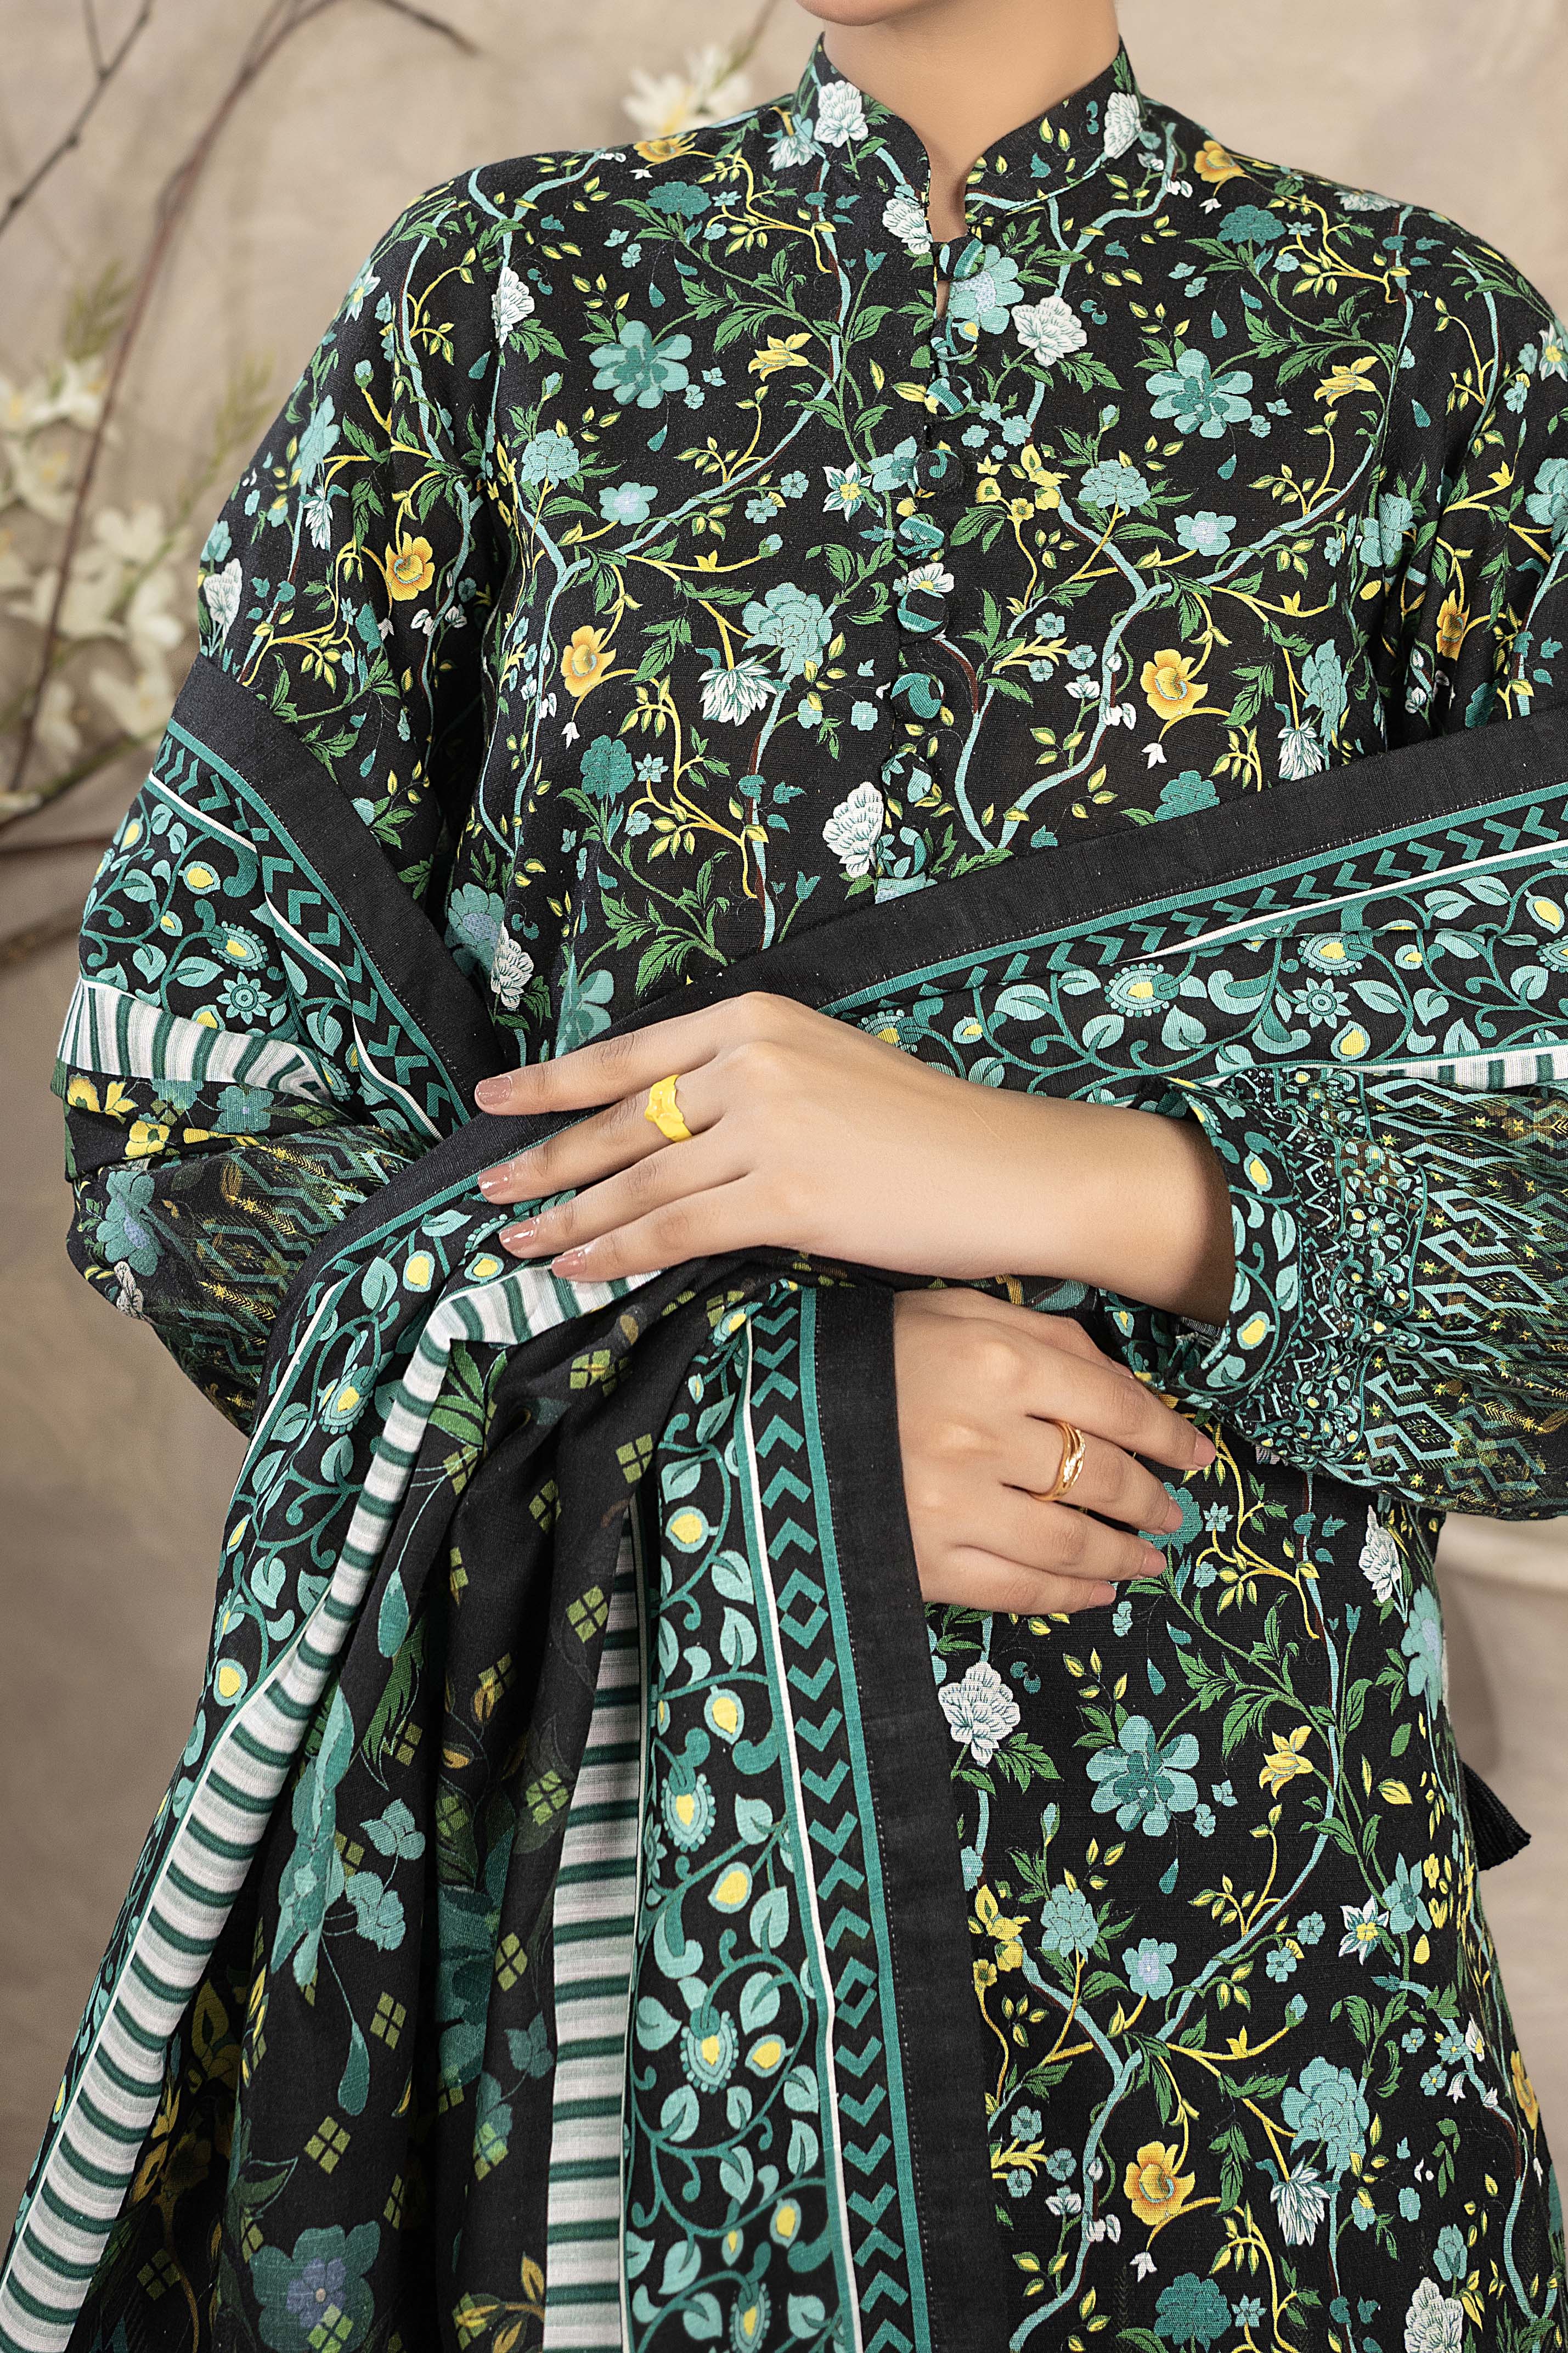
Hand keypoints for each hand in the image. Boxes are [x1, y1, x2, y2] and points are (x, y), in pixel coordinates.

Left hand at [473, 991, 1234, 1320]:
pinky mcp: (786, 1194)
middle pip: (619, 1121)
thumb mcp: (824, 1073)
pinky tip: (578, 1269)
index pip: (626, 1055)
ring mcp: (767, 1125)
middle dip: (544, 1160)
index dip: (550, 1083)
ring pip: (637, 1181)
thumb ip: (743, 1089)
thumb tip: (663, 1131)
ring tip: (519, 1242)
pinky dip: (617, 1253)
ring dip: (568, 1218)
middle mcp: (750, 1060)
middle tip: (486, 1189)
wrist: (1012, 1166)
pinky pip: (675, 1230)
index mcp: (754, 1019)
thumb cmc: (926, 1130)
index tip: (493, 1100)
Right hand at [894, 1288, 1213, 1612]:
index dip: (1170, 1436)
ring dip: (1127, 1556)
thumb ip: (1047, 1339)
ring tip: (1153, 1557)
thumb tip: (1127, 1389)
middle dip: (1154, 1500)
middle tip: (1177, 1511)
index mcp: (997, 1363)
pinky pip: (1017, 1591)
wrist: (772, 1409)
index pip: (1117, 1406)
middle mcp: (983, 1437)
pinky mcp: (924, 1563)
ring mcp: (954, 1508)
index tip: (1198, 1456)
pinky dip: (1070, 1597)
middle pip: (1104, 1479)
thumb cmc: (876, 1350)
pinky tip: (1100, 1593)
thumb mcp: (959, 1313)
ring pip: (1071, 1543)